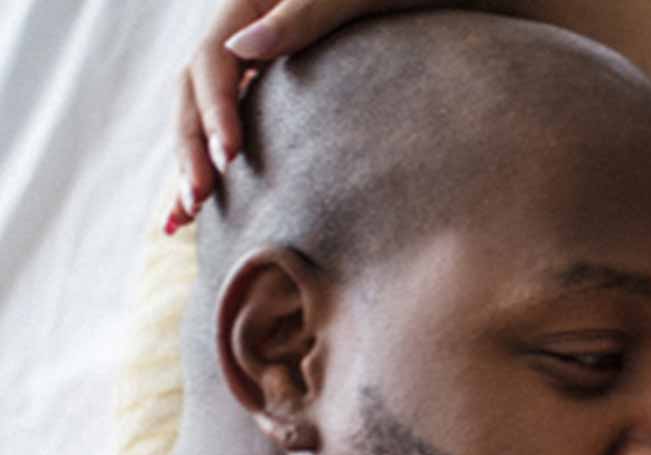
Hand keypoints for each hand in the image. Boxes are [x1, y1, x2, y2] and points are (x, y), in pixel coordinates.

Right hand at [172, 0, 440, 231]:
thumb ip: (304, 15)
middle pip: (195, 90)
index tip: (230, 156)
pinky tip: (200, 209)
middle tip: (197, 200)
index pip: (213, 60)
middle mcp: (247, 33)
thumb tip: (243, 49)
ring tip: (183, 216)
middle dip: (192, 146)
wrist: (445, 5)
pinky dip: (214, 162)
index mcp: (252, 3)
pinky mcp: (276, 91)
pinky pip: (234, 125)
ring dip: (191, 162)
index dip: (214, 109)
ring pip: (204, 113)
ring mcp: (258, 63)